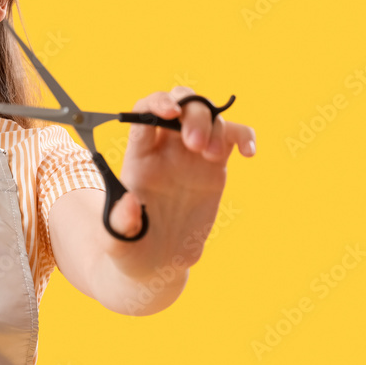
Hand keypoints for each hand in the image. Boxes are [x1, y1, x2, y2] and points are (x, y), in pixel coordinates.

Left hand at [105, 86, 255, 277]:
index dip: (155, 104)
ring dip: (215, 126)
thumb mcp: (117, 241)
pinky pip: (232, 137)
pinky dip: (243, 135)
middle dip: (192, 113)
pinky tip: (248, 152)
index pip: (143, 113)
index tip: (169, 113)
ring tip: (212, 156)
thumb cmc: (132, 247)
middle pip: (179, 103)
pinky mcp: (214, 166)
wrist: (158, 261)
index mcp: (138, 157)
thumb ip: (119, 224)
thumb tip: (129, 204)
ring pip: (207, 115)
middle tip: (196, 144)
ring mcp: (190, 155)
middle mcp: (164, 148)